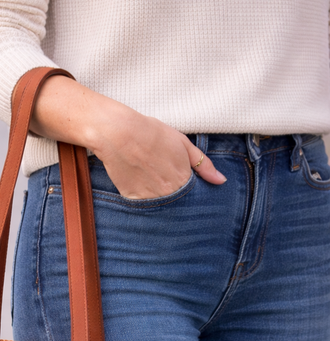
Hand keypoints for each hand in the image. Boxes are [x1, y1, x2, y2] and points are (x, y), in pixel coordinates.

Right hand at [30, 76, 225, 198]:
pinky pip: (144, 205)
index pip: (194, 195)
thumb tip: (221, 181)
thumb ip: (204, 164)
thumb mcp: (182, 143)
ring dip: (160, 198)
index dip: (190, 189)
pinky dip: (145, 198)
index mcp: (184, 179)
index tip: (183, 183)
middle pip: (178, 203)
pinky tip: (140, 181)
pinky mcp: (134, 199)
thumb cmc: (151, 133)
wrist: (119, 133)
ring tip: (151, 179)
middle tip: (164, 179)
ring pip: (162, 206)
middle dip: (176, 196)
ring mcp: (151, 198)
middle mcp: (169, 193)